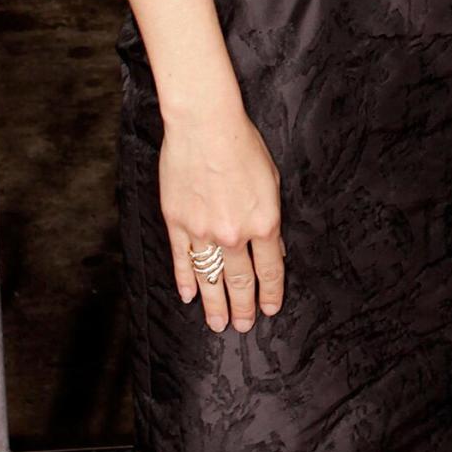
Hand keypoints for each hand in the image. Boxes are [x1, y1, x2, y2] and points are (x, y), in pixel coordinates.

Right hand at [158, 108, 285, 333]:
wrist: (205, 125)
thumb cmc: (242, 144)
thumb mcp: (272, 180)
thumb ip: (271, 217)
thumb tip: (274, 246)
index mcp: (263, 222)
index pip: (270, 269)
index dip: (271, 292)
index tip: (270, 308)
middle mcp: (234, 234)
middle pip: (241, 281)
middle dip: (244, 307)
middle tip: (242, 325)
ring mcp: (203, 232)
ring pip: (211, 279)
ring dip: (215, 305)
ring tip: (218, 324)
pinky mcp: (177, 223)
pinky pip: (182, 261)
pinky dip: (185, 281)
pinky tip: (188, 297)